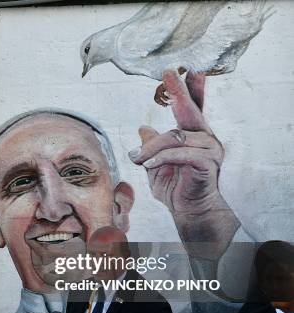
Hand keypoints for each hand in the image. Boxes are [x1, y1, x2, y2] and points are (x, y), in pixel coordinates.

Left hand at [129, 70, 239, 258]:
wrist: (188, 212)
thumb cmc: (175, 188)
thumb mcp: (156, 165)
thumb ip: (152, 146)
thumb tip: (143, 127)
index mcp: (192, 135)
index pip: (191, 107)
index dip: (187, 87)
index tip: (180, 68)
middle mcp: (204, 137)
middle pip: (190, 109)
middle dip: (179, 90)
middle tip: (169, 71)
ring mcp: (208, 149)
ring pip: (174, 136)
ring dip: (151, 148)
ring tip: (136, 160)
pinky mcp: (207, 162)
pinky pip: (179, 154)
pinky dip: (160, 158)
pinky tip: (146, 165)